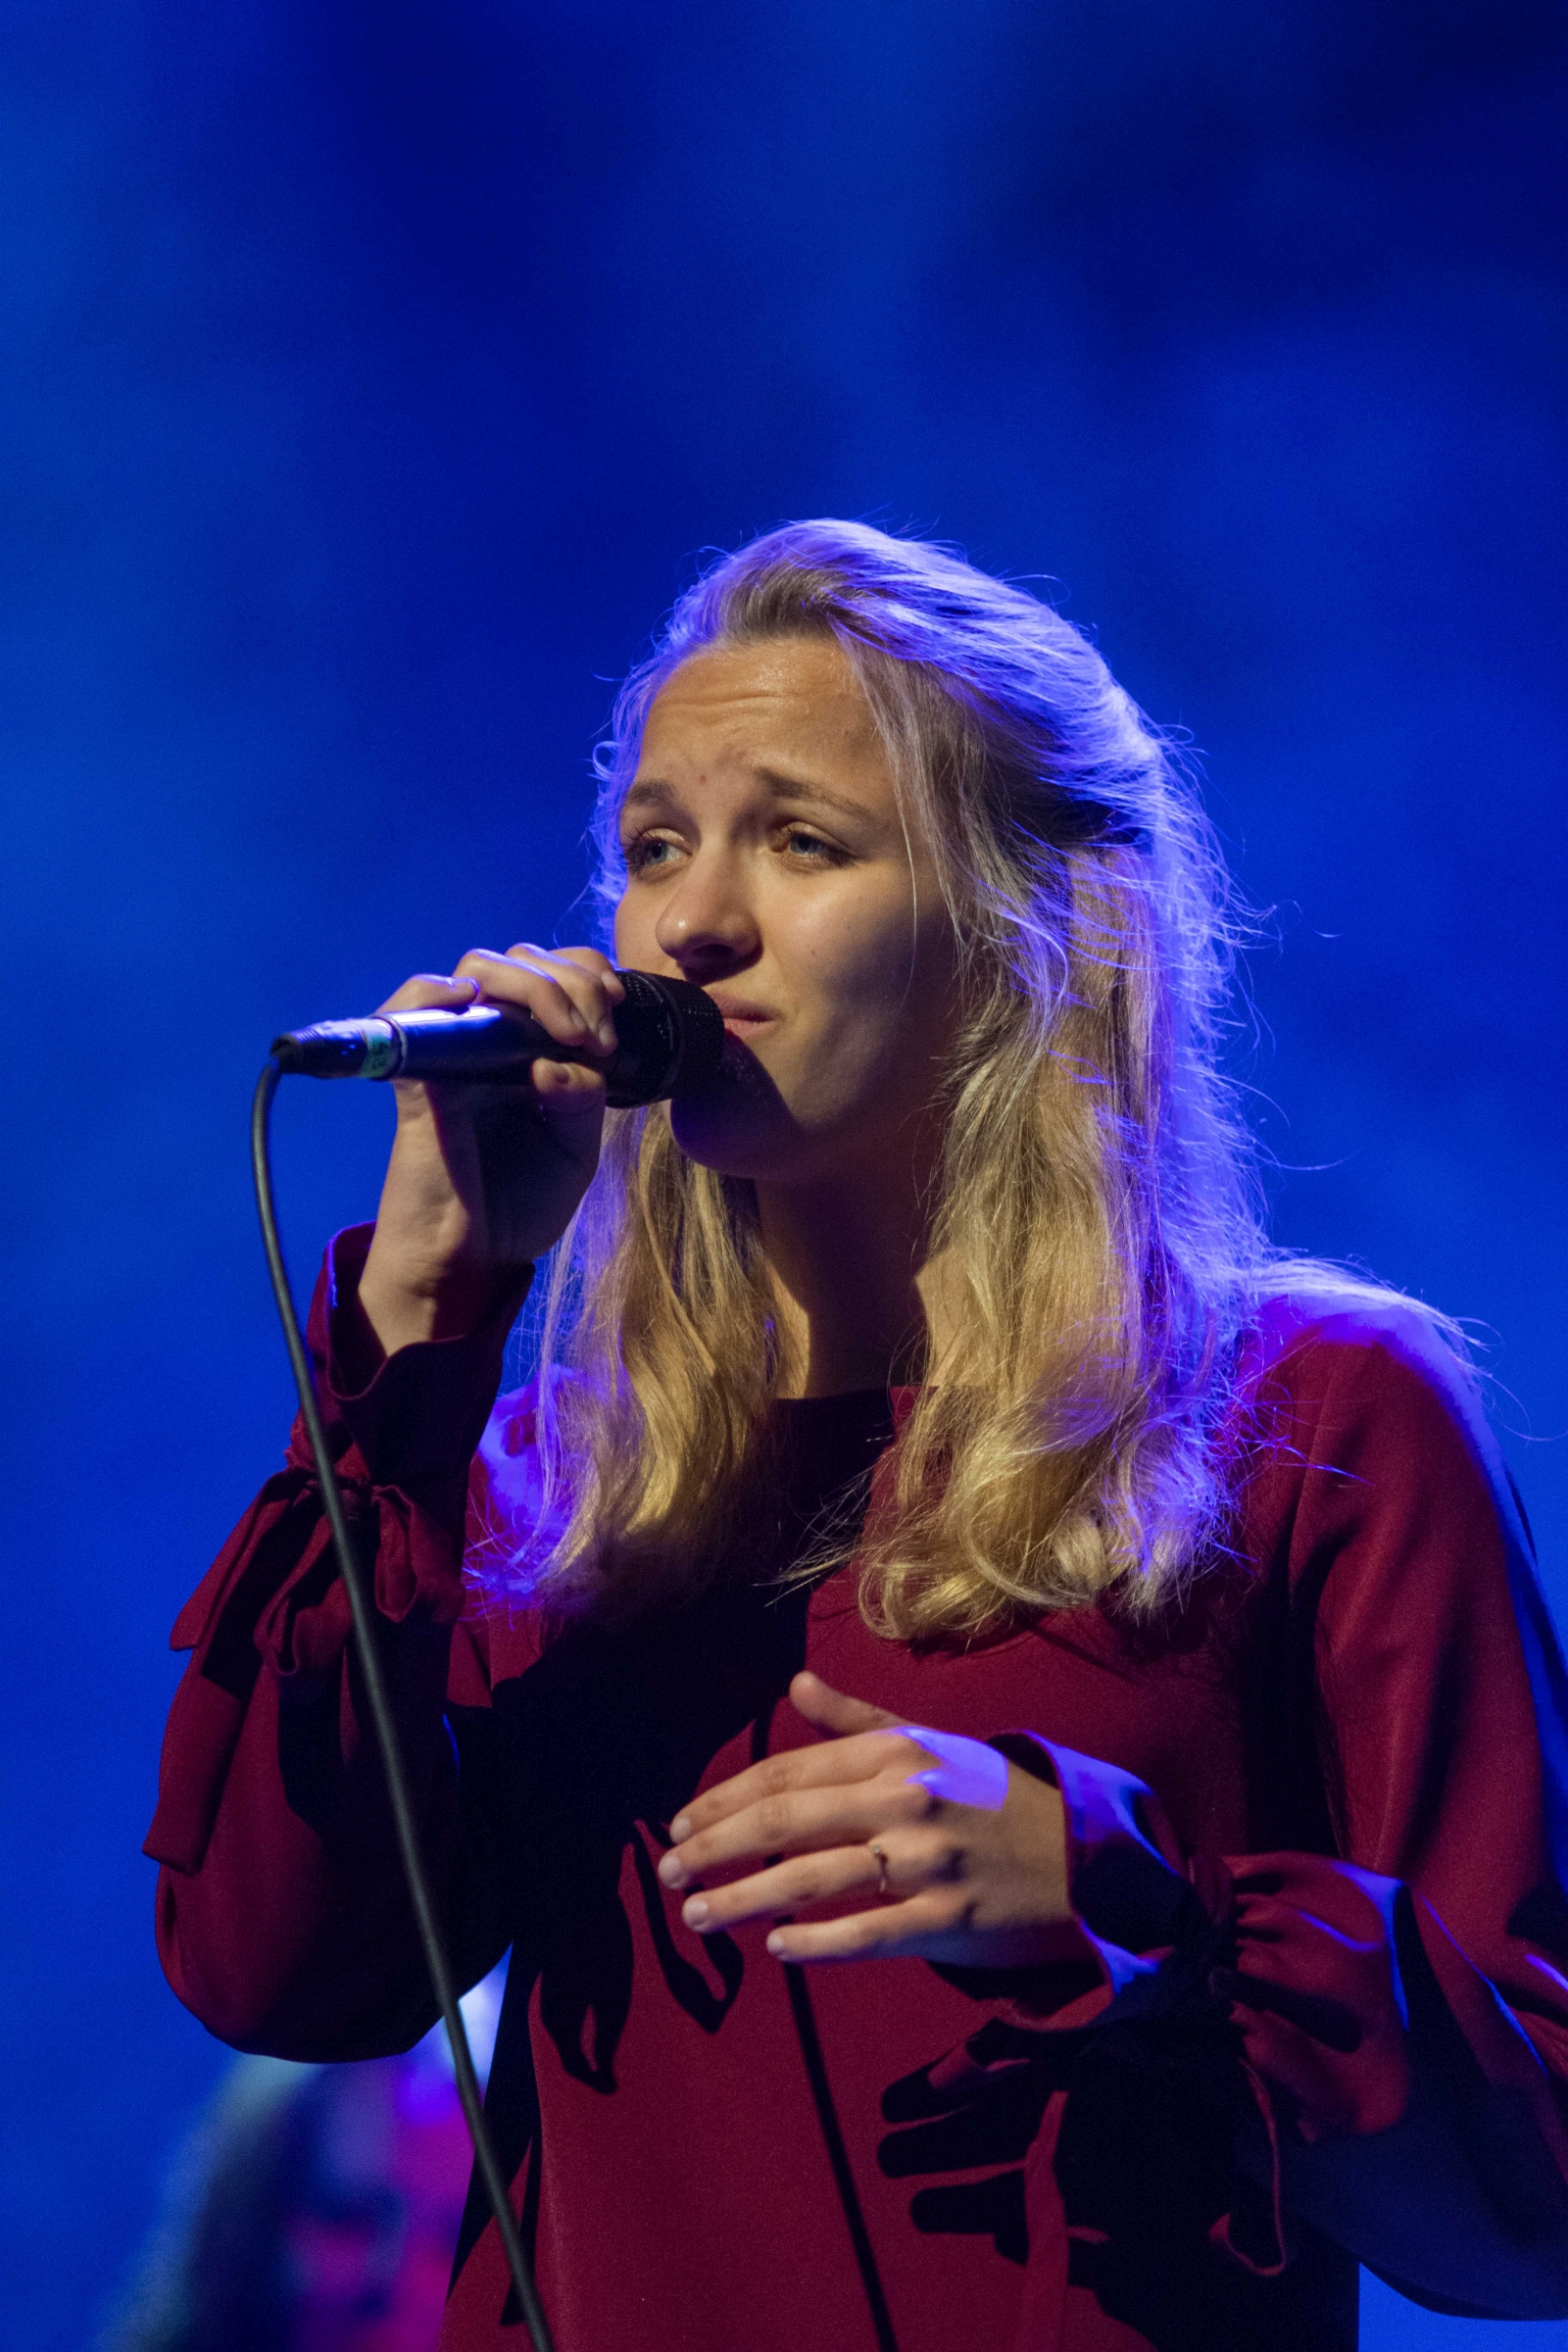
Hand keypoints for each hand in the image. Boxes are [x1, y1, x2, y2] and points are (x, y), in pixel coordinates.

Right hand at [358, 944, 624, 1354]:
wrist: (471, 1262)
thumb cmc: (518, 1205)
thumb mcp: (577, 1145)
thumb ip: (585, 1093)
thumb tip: (564, 1057)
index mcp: (529, 1047)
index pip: (555, 972)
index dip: (588, 972)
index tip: (619, 1005)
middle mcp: (489, 1038)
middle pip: (522, 960)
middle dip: (574, 981)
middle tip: (598, 1036)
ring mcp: (451, 1051)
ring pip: (478, 969)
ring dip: (532, 986)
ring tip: (567, 1033)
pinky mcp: (417, 1077)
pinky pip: (407, 1010)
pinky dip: (433, 992)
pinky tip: (470, 999)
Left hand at [657, 1672, 1076, 1967]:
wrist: (1085, 1854)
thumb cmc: (995, 1798)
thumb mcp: (932, 1745)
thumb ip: (857, 1721)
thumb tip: (795, 1682)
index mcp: (897, 1753)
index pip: (788, 1772)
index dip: (725, 1799)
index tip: (680, 1825)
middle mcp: (906, 1799)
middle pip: (787, 1820)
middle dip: (717, 1847)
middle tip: (669, 1871)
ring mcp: (927, 1861)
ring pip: (813, 1878)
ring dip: (744, 1898)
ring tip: (697, 1915)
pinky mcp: (949, 1920)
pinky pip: (867, 1933)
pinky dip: (817, 1942)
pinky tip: (775, 1950)